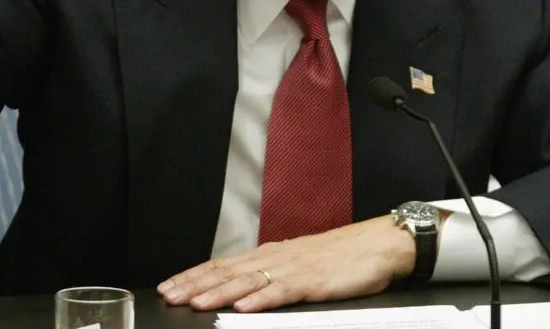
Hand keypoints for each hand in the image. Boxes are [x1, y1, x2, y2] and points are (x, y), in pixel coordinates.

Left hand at [158, 216, 415, 311]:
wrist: (380, 243)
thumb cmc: (344, 257)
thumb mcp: (301, 264)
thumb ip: (273, 275)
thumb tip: (244, 289)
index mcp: (272, 254)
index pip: (224, 264)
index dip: (195, 275)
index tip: (169, 286)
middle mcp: (277, 257)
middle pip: (228, 271)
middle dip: (195, 284)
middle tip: (168, 295)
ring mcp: (294, 268)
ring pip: (248, 281)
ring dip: (219, 292)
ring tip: (195, 302)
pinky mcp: (314, 280)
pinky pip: (282, 290)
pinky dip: (260, 299)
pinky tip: (243, 307)